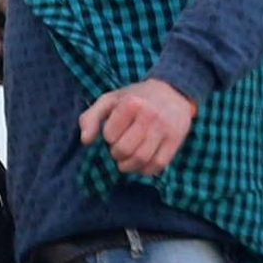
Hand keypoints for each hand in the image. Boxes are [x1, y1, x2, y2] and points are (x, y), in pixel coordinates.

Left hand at [79, 76, 195, 176]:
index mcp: (132, 103)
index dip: (109, 137)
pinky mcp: (176, 140)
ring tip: (126, 160)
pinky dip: (145, 170)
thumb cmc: (136, 98)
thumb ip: (91, 118)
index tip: (114, 132)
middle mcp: (150, 115)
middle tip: (119, 148)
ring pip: (141, 160)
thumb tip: (86, 141)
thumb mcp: (110, 100)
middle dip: (117, 154)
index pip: (110, 135)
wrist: (174, 92)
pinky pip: (158, 165)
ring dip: (129, 166)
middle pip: (125, 150)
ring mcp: (165, 129)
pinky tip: (141, 163)